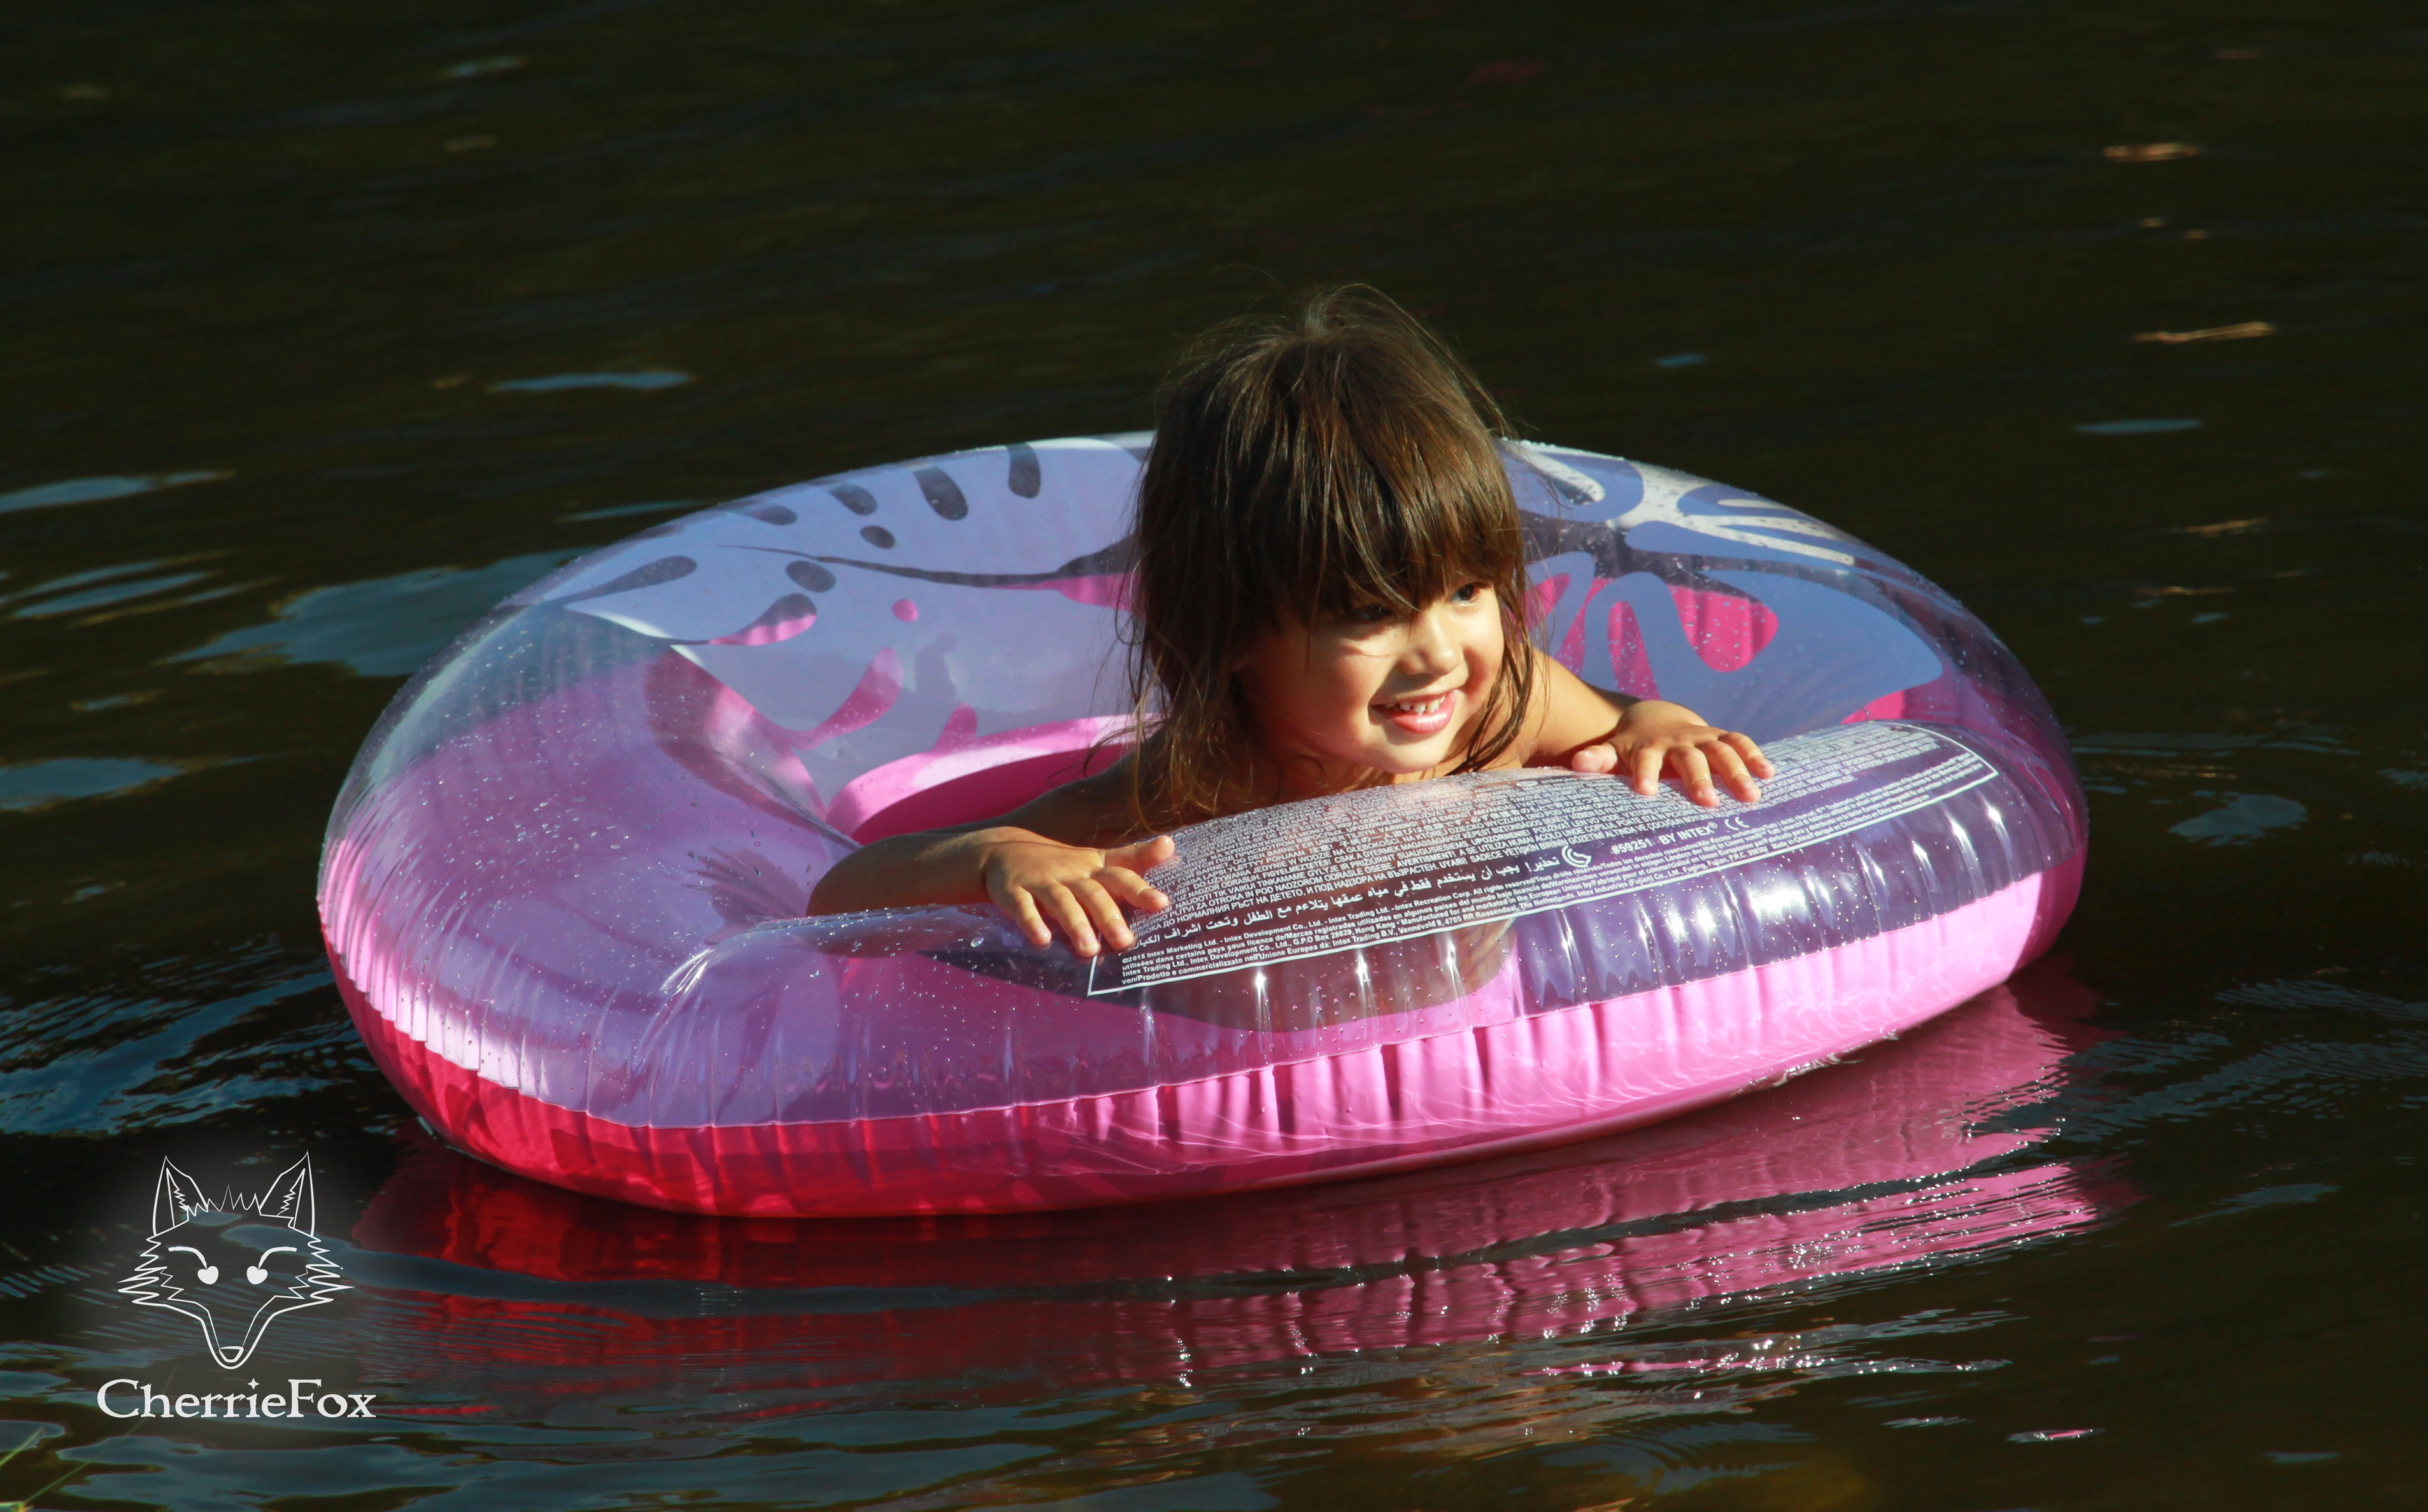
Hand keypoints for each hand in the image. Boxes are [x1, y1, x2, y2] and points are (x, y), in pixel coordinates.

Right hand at [978, 832, 1175, 955]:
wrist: (1002, 851)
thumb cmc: (1062, 864)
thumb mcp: (1096, 859)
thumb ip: (1133, 859)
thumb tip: (1172, 845)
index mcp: (1093, 867)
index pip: (1121, 875)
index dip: (1140, 888)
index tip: (1162, 902)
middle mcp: (1070, 873)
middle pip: (1093, 893)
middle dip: (1109, 917)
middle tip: (1126, 941)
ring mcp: (1041, 881)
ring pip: (1061, 902)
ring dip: (1076, 925)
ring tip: (1090, 950)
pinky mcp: (1013, 892)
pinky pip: (1022, 907)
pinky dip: (1032, 922)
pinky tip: (1042, 940)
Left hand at [1568, 700, 1772, 805]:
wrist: (1654, 717)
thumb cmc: (1633, 746)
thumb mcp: (1614, 751)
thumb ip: (1598, 759)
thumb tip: (1577, 764)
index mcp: (1648, 747)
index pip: (1645, 760)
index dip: (1645, 774)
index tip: (1645, 793)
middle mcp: (1678, 741)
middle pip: (1689, 758)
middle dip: (1698, 778)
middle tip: (1708, 802)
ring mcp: (1702, 737)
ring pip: (1721, 751)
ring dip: (1736, 771)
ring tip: (1750, 797)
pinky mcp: (1721, 737)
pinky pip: (1740, 742)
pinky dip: (1755, 755)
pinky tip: (1769, 775)